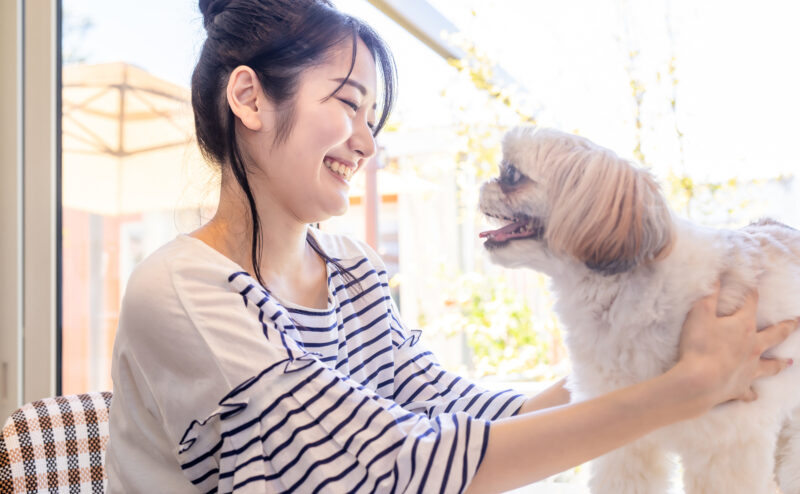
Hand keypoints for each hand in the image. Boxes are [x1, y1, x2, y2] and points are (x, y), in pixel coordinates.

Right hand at [676, 282, 797, 408]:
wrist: (699, 382)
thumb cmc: (699, 346)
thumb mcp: (699, 314)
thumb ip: (709, 294)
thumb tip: (717, 276)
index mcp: (744, 327)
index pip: (751, 303)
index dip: (752, 292)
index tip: (755, 285)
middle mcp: (753, 347)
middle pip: (774, 335)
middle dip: (786, 327)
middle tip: (797, 322)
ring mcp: (749, 369)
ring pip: (770, 366)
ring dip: (780, 363)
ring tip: (789, 362)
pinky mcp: (740, 388)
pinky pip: (750, 392)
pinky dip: (752, 393)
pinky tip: (754, 395)